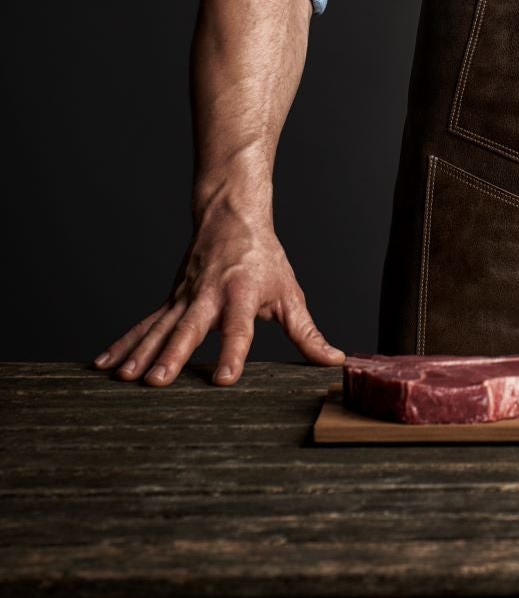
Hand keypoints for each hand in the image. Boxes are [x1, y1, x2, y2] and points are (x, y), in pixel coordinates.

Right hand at [92, 206, 344, 386]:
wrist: (230, 216)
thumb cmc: (264, 259)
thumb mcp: (290, 293)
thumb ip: (308, 333)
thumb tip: (334, 361)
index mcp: (243, 293)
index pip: (239, 328)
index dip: (233, 352)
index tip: (224, 379)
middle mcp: (210, 295)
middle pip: (190, 328)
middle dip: (173, 355)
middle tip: (156, 381)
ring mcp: (185, 297)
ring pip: (160, 327)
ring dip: (140, 352)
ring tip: (124, 379)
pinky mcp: (171, 301)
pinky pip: (144, 325)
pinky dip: (123, 344)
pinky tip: (104, 366)